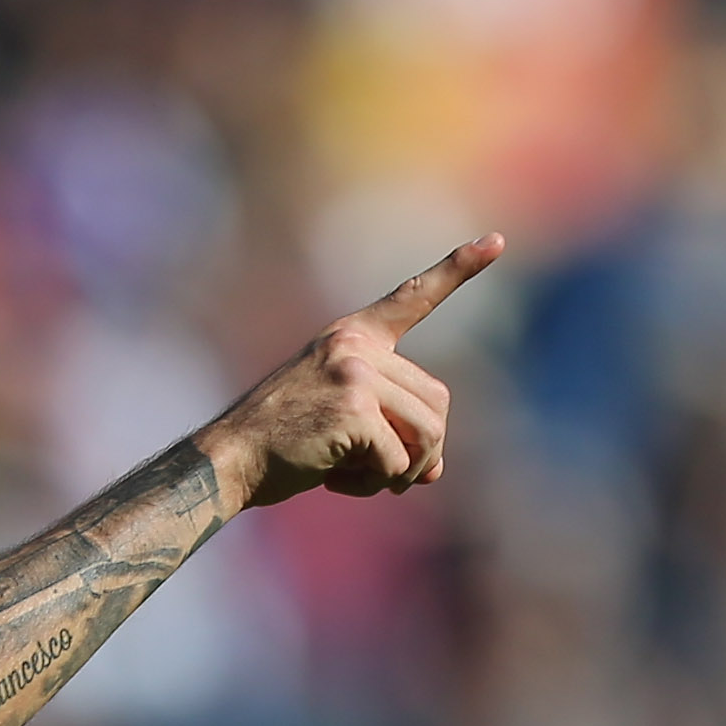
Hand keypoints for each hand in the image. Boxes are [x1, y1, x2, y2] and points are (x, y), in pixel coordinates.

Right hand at [203, 235, 503, 509]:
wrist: (228, 460)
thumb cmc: (280, 443)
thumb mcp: (339, 419)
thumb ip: (390, 429)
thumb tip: (435, 470)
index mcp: (352, 336)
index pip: (413, 297)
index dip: (460, 269)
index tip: (497, 241)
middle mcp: (355, 346)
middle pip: (438, 401)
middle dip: (425, 449)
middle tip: (391, 475)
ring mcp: (354, 373)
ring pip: (428, 432)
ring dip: (409, 470)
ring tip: (369, 480)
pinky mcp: (353, 410)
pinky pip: (399, 461)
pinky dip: (378, 484)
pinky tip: (337, 481)